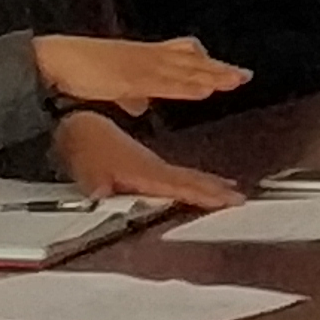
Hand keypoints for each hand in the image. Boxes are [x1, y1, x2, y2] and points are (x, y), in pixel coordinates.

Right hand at [34, 34, 249, 114]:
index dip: (206, 64)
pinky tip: (205, 90)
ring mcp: (141, 65)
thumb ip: (129, 93)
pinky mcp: (130, 77)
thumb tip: (140, 104)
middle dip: (218, 69)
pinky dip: (186, 87)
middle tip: (244, 75)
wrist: (56, 59)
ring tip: (236, 80)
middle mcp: (147, 57)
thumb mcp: (111, 83)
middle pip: (190, 62)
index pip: (181, 57)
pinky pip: (164, 83)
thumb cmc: (79, 69)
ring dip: (211, 76)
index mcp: (143, 57)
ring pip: (183, 71)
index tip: (229, 69)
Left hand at [52, 112, 244, 208]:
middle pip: (191, 178)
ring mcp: (154, 163)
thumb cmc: (84, 149)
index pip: (178, 184)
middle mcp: (153, 166)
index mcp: (142, 171)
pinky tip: (208, 180)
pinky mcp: (150, 162)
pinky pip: (181, 171)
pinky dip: (199, 177)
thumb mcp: (86, 170)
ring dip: (212, 183)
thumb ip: (96, 184)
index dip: (202, 192)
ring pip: (189, 174)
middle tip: (239, 197)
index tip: (224, 197)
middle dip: (216, 189)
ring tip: (232, 189)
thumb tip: (100, 194)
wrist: (80, 122)